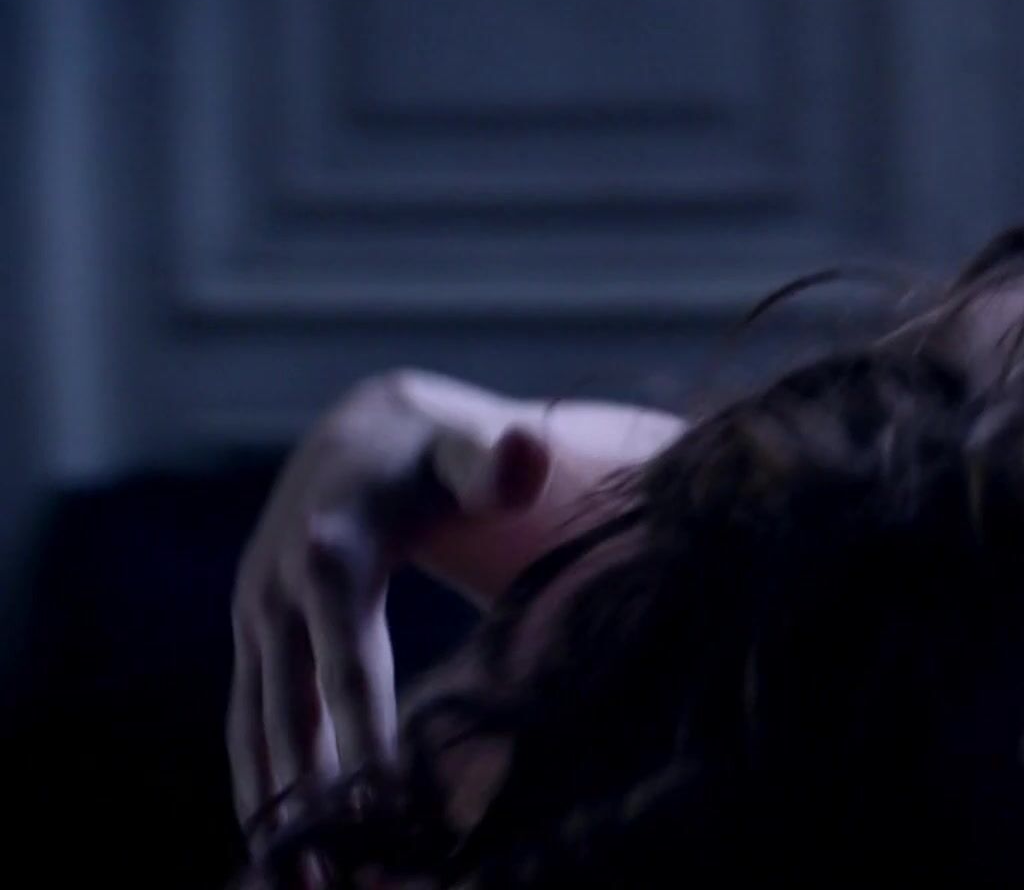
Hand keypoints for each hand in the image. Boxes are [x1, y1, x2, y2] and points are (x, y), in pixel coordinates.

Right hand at [225, 372, 552, 849]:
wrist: (365, 428)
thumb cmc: (434, 445)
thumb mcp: (467, 444)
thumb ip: (496, 459)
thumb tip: (523, 458)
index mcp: (331, 556)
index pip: (348, 667)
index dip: (365, 740)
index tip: (384, 812)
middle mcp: (277, 591)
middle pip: (291, 714)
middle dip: (311, 801)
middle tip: (336, 881)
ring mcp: (258, 614)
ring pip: (257, 726)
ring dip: (271, 806)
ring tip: (298, 886)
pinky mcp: (256, 633)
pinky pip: (251, 716)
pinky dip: (259, 777)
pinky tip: (276, 838)